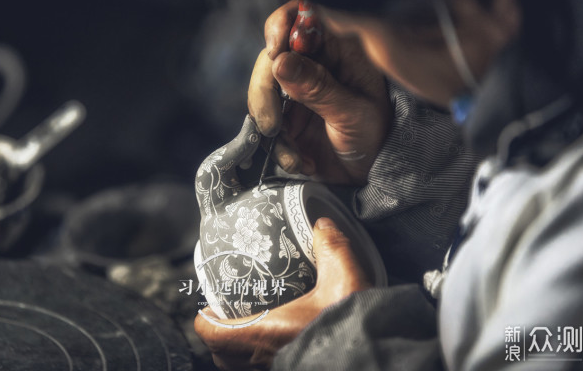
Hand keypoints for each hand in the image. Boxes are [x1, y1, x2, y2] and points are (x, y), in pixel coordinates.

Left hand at [194, 217, 369, 369]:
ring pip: (242, 368)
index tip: (209, 309)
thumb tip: (322, 225)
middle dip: (222, 339)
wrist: (377, 359)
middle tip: (228, 318)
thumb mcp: (343, 278)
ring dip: (241, 353)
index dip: (205, 321)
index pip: (211, 334)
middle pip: (222, 356)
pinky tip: (282, 344)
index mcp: (263, 334)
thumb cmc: (352, 325)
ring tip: (252, 332)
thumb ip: (330, 247)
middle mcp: (264, 359)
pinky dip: (263, 360)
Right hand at [249, 0, 390, 184]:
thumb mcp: (354, 113)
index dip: (281, 24)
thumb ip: (318, 88)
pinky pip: (263, 123)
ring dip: (269, 126)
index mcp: (337, 48)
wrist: (373, 175)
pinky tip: (301, 162)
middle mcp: (312, 63)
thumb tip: (280, 61)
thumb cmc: (377, 137)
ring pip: (260, 91)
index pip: (302, 16)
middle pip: (270, 58)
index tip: (275, 50)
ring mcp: (294, 89)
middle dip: (265, 91)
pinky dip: (277, 147)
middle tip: (273, 125)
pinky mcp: (284, 117)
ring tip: (296, 156)